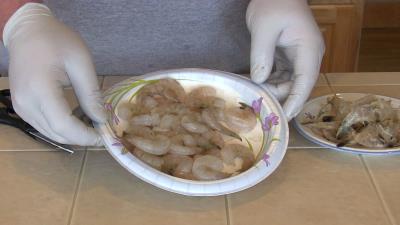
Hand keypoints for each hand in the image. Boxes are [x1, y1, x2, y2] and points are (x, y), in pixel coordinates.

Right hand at [4, 3, 104, 145]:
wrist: (27, 31)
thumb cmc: (57, 41)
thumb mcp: (81, 63)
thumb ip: (91, 94)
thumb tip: (102, 119)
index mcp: (40, 89)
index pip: (63, 125)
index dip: (85, 136)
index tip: (105, 136)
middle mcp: (26, 103)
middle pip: (57, 134)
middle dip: (82, 138)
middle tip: (103, 131)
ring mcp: (20, 107)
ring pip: (51, 134)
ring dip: (73, 135)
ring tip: (93, 124)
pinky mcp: (21, 108)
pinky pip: (44, 126)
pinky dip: (63, 128)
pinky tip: (78, 118)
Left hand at [246, 0, 324, 119]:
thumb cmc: (273, 3)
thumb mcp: (263, 28)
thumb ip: (262, 55)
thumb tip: (259, 80)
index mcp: (309, 49)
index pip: (306, 81)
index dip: (296, 101)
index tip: (284, 116)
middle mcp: (307, 56)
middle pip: (297, 86)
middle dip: (278, 96)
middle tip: (257, 103)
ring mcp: (298, 58)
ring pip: (287, 83)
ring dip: (271, 90)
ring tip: (251, 93)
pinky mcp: (287, 58)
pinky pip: (280, 76)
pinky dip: (267, 81)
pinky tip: (252, 84)